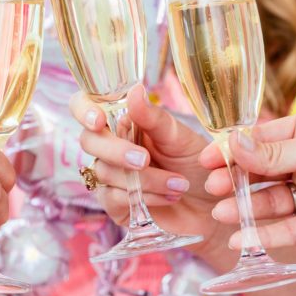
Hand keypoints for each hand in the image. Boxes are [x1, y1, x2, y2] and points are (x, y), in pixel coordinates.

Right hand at [69, 85, 228, 248]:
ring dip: (144, 179)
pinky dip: (144, 197)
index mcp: (123, 122)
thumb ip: (153, 118)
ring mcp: (110, 177)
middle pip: (89, 141)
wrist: (211, 204)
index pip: (85, 107)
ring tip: (179, 184)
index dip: (84, 110)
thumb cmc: (195, 165)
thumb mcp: (179, 138)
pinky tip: (169, 197)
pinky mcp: (115, 205)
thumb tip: (134, 90)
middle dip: (115, 150)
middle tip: (145, 159)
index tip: (98, 120)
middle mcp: (111, 147)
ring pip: (104, 172)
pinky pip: (114, 198)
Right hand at [200, 108, 295, 249]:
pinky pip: (286, 229)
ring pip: (271, 202)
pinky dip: (263, 233)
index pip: (263, 140)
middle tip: (212, 188)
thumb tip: (233, 146)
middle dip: (236, 180)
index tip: (207, 159)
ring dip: (245, 207)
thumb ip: (271, 154)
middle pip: (262, 172)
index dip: (234, 150)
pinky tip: (240, 236)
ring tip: (222, 212)